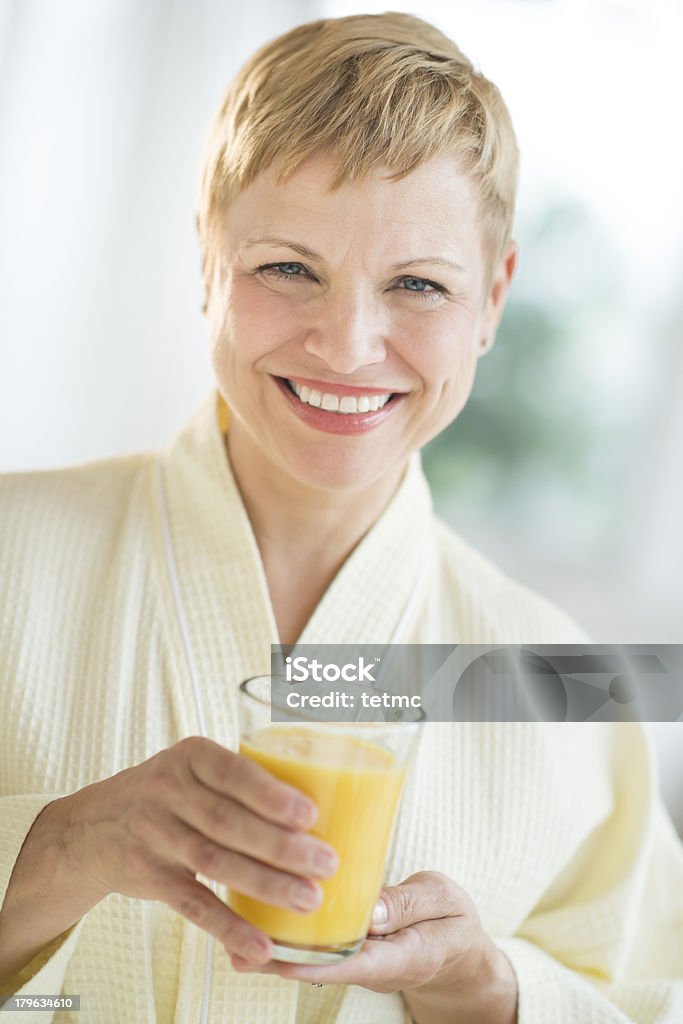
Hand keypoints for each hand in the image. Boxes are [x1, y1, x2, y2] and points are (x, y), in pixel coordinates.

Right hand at [60, 736, 338, 963]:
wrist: (95, 825)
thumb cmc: (170, 792)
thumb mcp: (194, 767)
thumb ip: (240, 779)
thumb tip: (322, 802)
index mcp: (190, 756)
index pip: (233, 773)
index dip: (271, 795)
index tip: (311, 815)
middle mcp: (168, 791)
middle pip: (230, 823)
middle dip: (282, 846)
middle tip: (326, 864)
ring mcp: (156, 835)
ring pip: (216, 863)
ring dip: (266, 884)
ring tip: (308, 899)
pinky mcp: (150, 877)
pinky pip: (194, 904)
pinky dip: (229, 926)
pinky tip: (261, 943)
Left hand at [231, 871, 516, 1022]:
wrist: (458, 949)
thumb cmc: (452, 920)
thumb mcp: (445, 902)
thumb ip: (409, 904)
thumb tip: (369, 910)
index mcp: (401, 958)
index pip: (352, 966)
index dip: (311, 963)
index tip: (276, 956)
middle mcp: (372, 966)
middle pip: (319, 969)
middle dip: (276, 960)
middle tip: (234, 948)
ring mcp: (358, 961)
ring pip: (311, 959)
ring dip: (274, 948)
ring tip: (229, 937)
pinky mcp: (350, 949)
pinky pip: (317, 945)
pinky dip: (288, 934)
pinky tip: (257, 916)